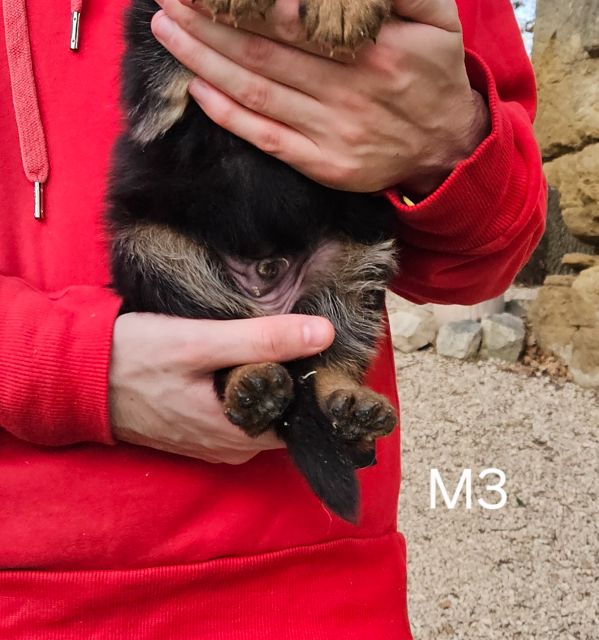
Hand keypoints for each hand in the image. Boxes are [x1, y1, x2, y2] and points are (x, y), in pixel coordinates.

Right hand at [109, 312, 333, 463]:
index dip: (323, 387)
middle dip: (302, 381)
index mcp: (237, 435)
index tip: (337, 350)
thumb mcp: (201, 342)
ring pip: (264, 413)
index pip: (305, 421)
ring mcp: (212, 440)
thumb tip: (324, 333)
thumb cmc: (137, 358)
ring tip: (290, 339)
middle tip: (316, 335)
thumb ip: (262, 340)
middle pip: (286, 417)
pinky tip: (255, 354)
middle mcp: (230, 447)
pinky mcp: (198, 426)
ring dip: (277, 382)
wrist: (79, 375)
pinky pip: (241, 411)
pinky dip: (252, 385)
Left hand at [148, 0, 489, 197]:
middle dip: (202, 23)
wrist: (450, 147)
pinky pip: (267, 138)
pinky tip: (197, 89)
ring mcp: (332, 133)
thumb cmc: (437, 73)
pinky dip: (228, 115)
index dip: (239, 2)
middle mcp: (348, 92)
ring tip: (164, 31)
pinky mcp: (324, 165)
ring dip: (203, 62)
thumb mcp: (444, 21)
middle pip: (260, 54)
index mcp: (374, 51)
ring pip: (255, 93)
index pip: (291, 22)